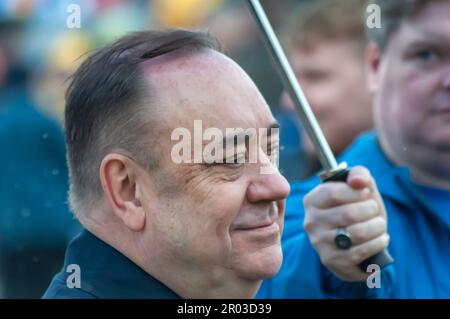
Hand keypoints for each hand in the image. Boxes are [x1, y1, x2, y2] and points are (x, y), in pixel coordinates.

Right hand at [303, 166, 389, 281]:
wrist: (353, 242)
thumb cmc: (356, 209)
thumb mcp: (357, 189)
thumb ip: (359, 175)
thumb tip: (359, 181)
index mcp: (312, 201)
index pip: (334, 193)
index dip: (358, 192)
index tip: (366, 193)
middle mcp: (310, 222)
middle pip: (349, 213)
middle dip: (371, 209)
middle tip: (374, 210)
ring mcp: (319, 243)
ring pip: (357, 233)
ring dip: (378, 227)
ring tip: (380, 225)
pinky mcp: (332, 260)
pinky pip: (361, 251)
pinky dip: (378, 243)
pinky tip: (381, 238)